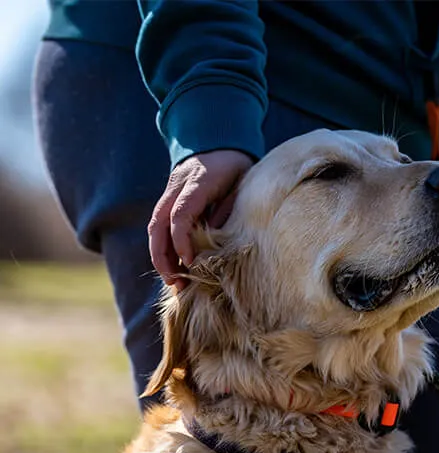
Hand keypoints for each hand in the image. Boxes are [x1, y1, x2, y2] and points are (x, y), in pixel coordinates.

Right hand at [148, 149, 253, 288]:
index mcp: (196, 183)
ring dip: (161, 257)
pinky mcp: (168, 201)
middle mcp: (176, 188)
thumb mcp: (241, 185)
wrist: (218, 141)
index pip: (181, 215)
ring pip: (154, 228)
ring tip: (174, 282)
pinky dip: (164, 249)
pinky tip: (174, 268)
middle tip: (175, 283)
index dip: (182, 241)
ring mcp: (169, 194)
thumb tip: (215, 240)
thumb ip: (228, 210)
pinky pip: (160, 227)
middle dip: (163, 257)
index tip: (190, 263)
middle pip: (158, 225)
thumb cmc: (235, 166)